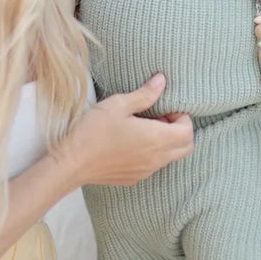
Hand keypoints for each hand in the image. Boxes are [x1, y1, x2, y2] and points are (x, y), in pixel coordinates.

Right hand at [61, 74, 193, 186]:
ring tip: (145, 129)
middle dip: (180, 131)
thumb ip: (145, 94)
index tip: (166, 109)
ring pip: (171, 157)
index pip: (188, 132)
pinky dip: (154, 153)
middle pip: (186, 148)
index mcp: (156, 139)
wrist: (72, 162)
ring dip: (167, 143)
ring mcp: (146, 171)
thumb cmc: (94, 131)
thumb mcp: (119, 105)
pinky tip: (133, 143)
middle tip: (161, 118)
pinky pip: (154, 166)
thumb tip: (162, 81)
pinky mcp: (134, 178)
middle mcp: (156, 159)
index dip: (183, 118)